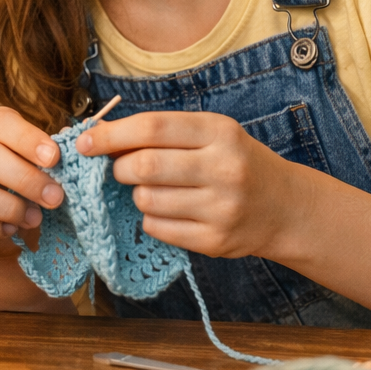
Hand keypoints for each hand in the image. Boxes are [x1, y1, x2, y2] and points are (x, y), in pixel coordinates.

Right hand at [0, 107, 64, 245]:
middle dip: (23, 178)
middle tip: (54, 197)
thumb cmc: (26, 182)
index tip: (54, 158)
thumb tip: (75, 152)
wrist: (8, 220)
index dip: (27, 139)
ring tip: (34, 217)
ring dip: (6, 206)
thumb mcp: (38, 162)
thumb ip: (51, 157)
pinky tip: (9, 229)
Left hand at [77, 111, 301, 259]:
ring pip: (146, 200)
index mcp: (219, 132)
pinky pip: (157, 228)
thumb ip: (162, 132)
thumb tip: (101, 136)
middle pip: (144, 166)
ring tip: (151, 189)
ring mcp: (221, 208)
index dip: (110, 135)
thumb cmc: (235, 162)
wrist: (285, 207)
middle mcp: (224, 169)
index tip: (85, 142)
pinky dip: (150, 218)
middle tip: (117, 169)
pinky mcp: (215, 241)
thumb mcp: (210, 134)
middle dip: (117, 168)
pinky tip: (167, 210)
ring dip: (135, 194)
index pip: (151, 128)